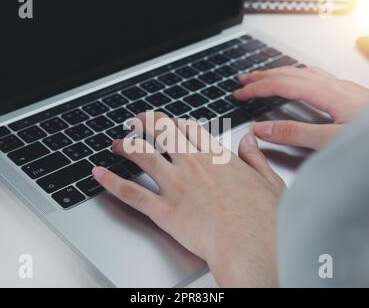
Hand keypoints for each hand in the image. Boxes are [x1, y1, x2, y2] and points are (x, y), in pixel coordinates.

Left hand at [92, 112, 284, 286]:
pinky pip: (131, 192)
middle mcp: (192, 164)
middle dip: (146, 121)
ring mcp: (175, 185)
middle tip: (137, 120)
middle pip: (162, 131)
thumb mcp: (269, 181)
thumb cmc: (263, 220)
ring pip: (142, 154)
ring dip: (126, 145)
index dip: (177, 122)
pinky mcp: (164, 210)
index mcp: (216, 156)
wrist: (250, 246)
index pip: (190, 128)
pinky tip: (99, 173)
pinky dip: (111, 182)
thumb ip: (256, 157)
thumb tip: (249, 140)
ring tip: (116, 143)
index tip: (172, 123)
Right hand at [233, 66, 368, 149]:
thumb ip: (295, 135)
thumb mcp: (330, 141)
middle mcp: (333, 85)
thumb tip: (263, 129)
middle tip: (243, 82)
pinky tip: (296, 83)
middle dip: (263, 77)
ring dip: (278, 74)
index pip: (283, 84)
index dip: (258, 88)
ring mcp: (341, 87)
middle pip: (290, 73)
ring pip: (302, 73)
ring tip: (262, 78)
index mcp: (326, 94)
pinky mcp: (346, 93)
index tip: (240, 93)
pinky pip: (313, 77)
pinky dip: (295, 77)